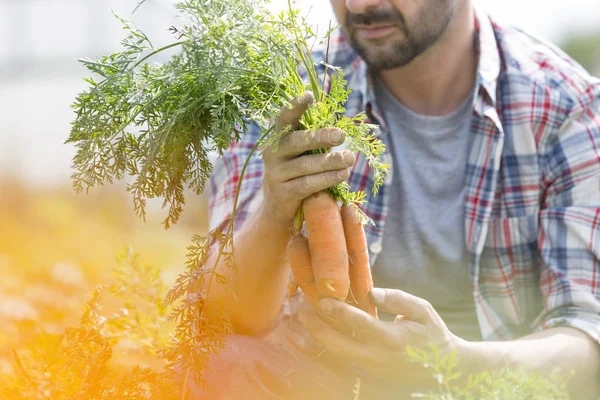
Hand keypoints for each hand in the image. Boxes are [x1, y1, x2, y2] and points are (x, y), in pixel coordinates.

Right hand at [261, 91, 355, 226]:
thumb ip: (312, 141)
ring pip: (305, 165)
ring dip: (330, 161)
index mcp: (278, 138)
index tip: (308, 95)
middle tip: (341, 135)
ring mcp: (276, 174)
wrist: (276, 207)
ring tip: (350, 158)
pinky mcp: (283, 193)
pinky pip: (307, 184)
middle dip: (319, 137)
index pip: (284, 118)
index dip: (295, 106)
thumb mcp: (299, 153)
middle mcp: (273, 153)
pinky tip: (342, 175)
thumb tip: (340, 129)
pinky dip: (327, 179)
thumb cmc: (296, 172)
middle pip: (296, 141)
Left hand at [298, 288, 466, 382]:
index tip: (323, 299)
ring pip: (336, 356)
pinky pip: (340, 363)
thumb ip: (397, 299)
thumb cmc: (433, 334)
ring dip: (315, 339)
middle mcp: (378, 358)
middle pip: (339, 345)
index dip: (339, 312)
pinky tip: (309, 337)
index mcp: (393, 339)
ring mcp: (371, 370)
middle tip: (302, 310)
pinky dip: (323, 350)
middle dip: (317, 328)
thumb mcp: (423, 310)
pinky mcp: (368, 375)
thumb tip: (370, 292)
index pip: (360, 324)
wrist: (445, 369)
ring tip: (300, 321)